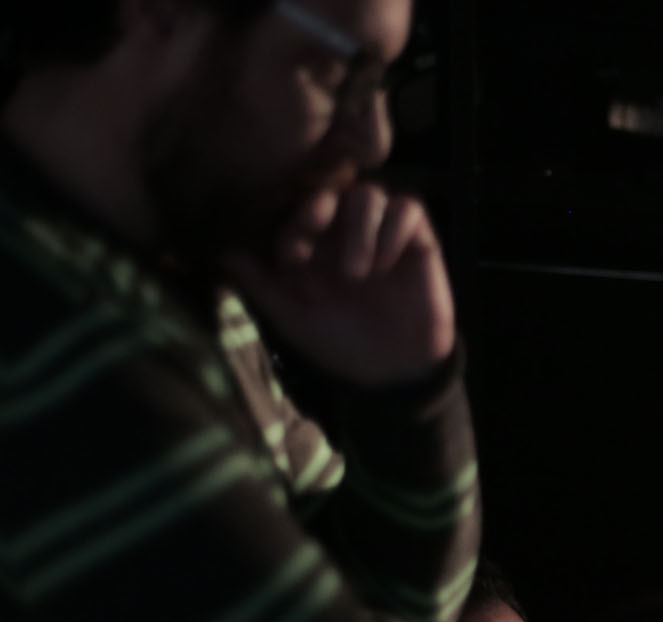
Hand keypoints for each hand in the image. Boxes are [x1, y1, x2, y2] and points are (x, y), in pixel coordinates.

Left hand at [222, 184, 456, 387]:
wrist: (394, 370)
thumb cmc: (339, 343)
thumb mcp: (292, 317)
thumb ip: (260, 284)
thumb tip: (223, 252)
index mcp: (315, 243)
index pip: (298, 208)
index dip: (292, 223)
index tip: (292, 256)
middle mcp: (347, 231)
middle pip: (333, 189)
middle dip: (321, 207)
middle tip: (317, 232)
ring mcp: (383, 232)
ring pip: (370, 194)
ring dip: (360, 227)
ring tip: (357, 273)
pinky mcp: (419, 240)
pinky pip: (409, 209)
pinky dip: (395, 229)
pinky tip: (388, 264)